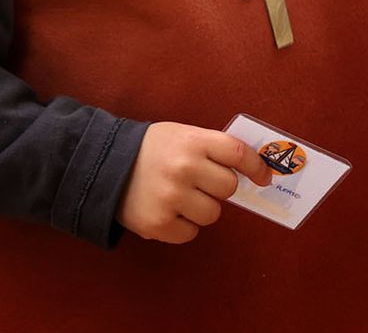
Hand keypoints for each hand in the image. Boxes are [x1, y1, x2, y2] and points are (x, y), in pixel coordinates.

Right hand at [117, 122, 273, 243]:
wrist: (103, 164)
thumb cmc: (151, 149)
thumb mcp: (181, 135)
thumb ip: (211, 148)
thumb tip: (253, 169)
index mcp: (192, 141)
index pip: (237, 153)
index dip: (256, 167)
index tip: (264, 178)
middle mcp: (184, 168)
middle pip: (228, 188)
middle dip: (219, 187)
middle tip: (199, 182)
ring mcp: (171, 198)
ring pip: (213, 214)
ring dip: (201, 208)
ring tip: (179, 196)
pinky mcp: (159, 223)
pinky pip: (191, 233)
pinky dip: (183, 225)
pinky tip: (167, 210)